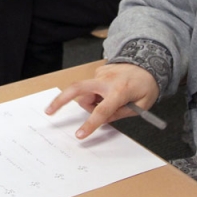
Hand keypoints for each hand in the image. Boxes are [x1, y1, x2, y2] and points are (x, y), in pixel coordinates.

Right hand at [45, 63, 159, 138]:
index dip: (90, 124)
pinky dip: (96, 94)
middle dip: (61, 100)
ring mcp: (101, 74)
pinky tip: (109, 91)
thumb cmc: (146, 85)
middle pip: (77, 89)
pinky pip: (92, 87)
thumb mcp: (141, 105)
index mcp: (119, 91)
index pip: (102, 110)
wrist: (147, 61)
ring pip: (85, 93)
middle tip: (49, 111)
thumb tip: (104, 118)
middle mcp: (106, 80)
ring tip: (108, 102)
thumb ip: (121, 113)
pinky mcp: (98, 71)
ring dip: (91, 102)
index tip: (80, 134)